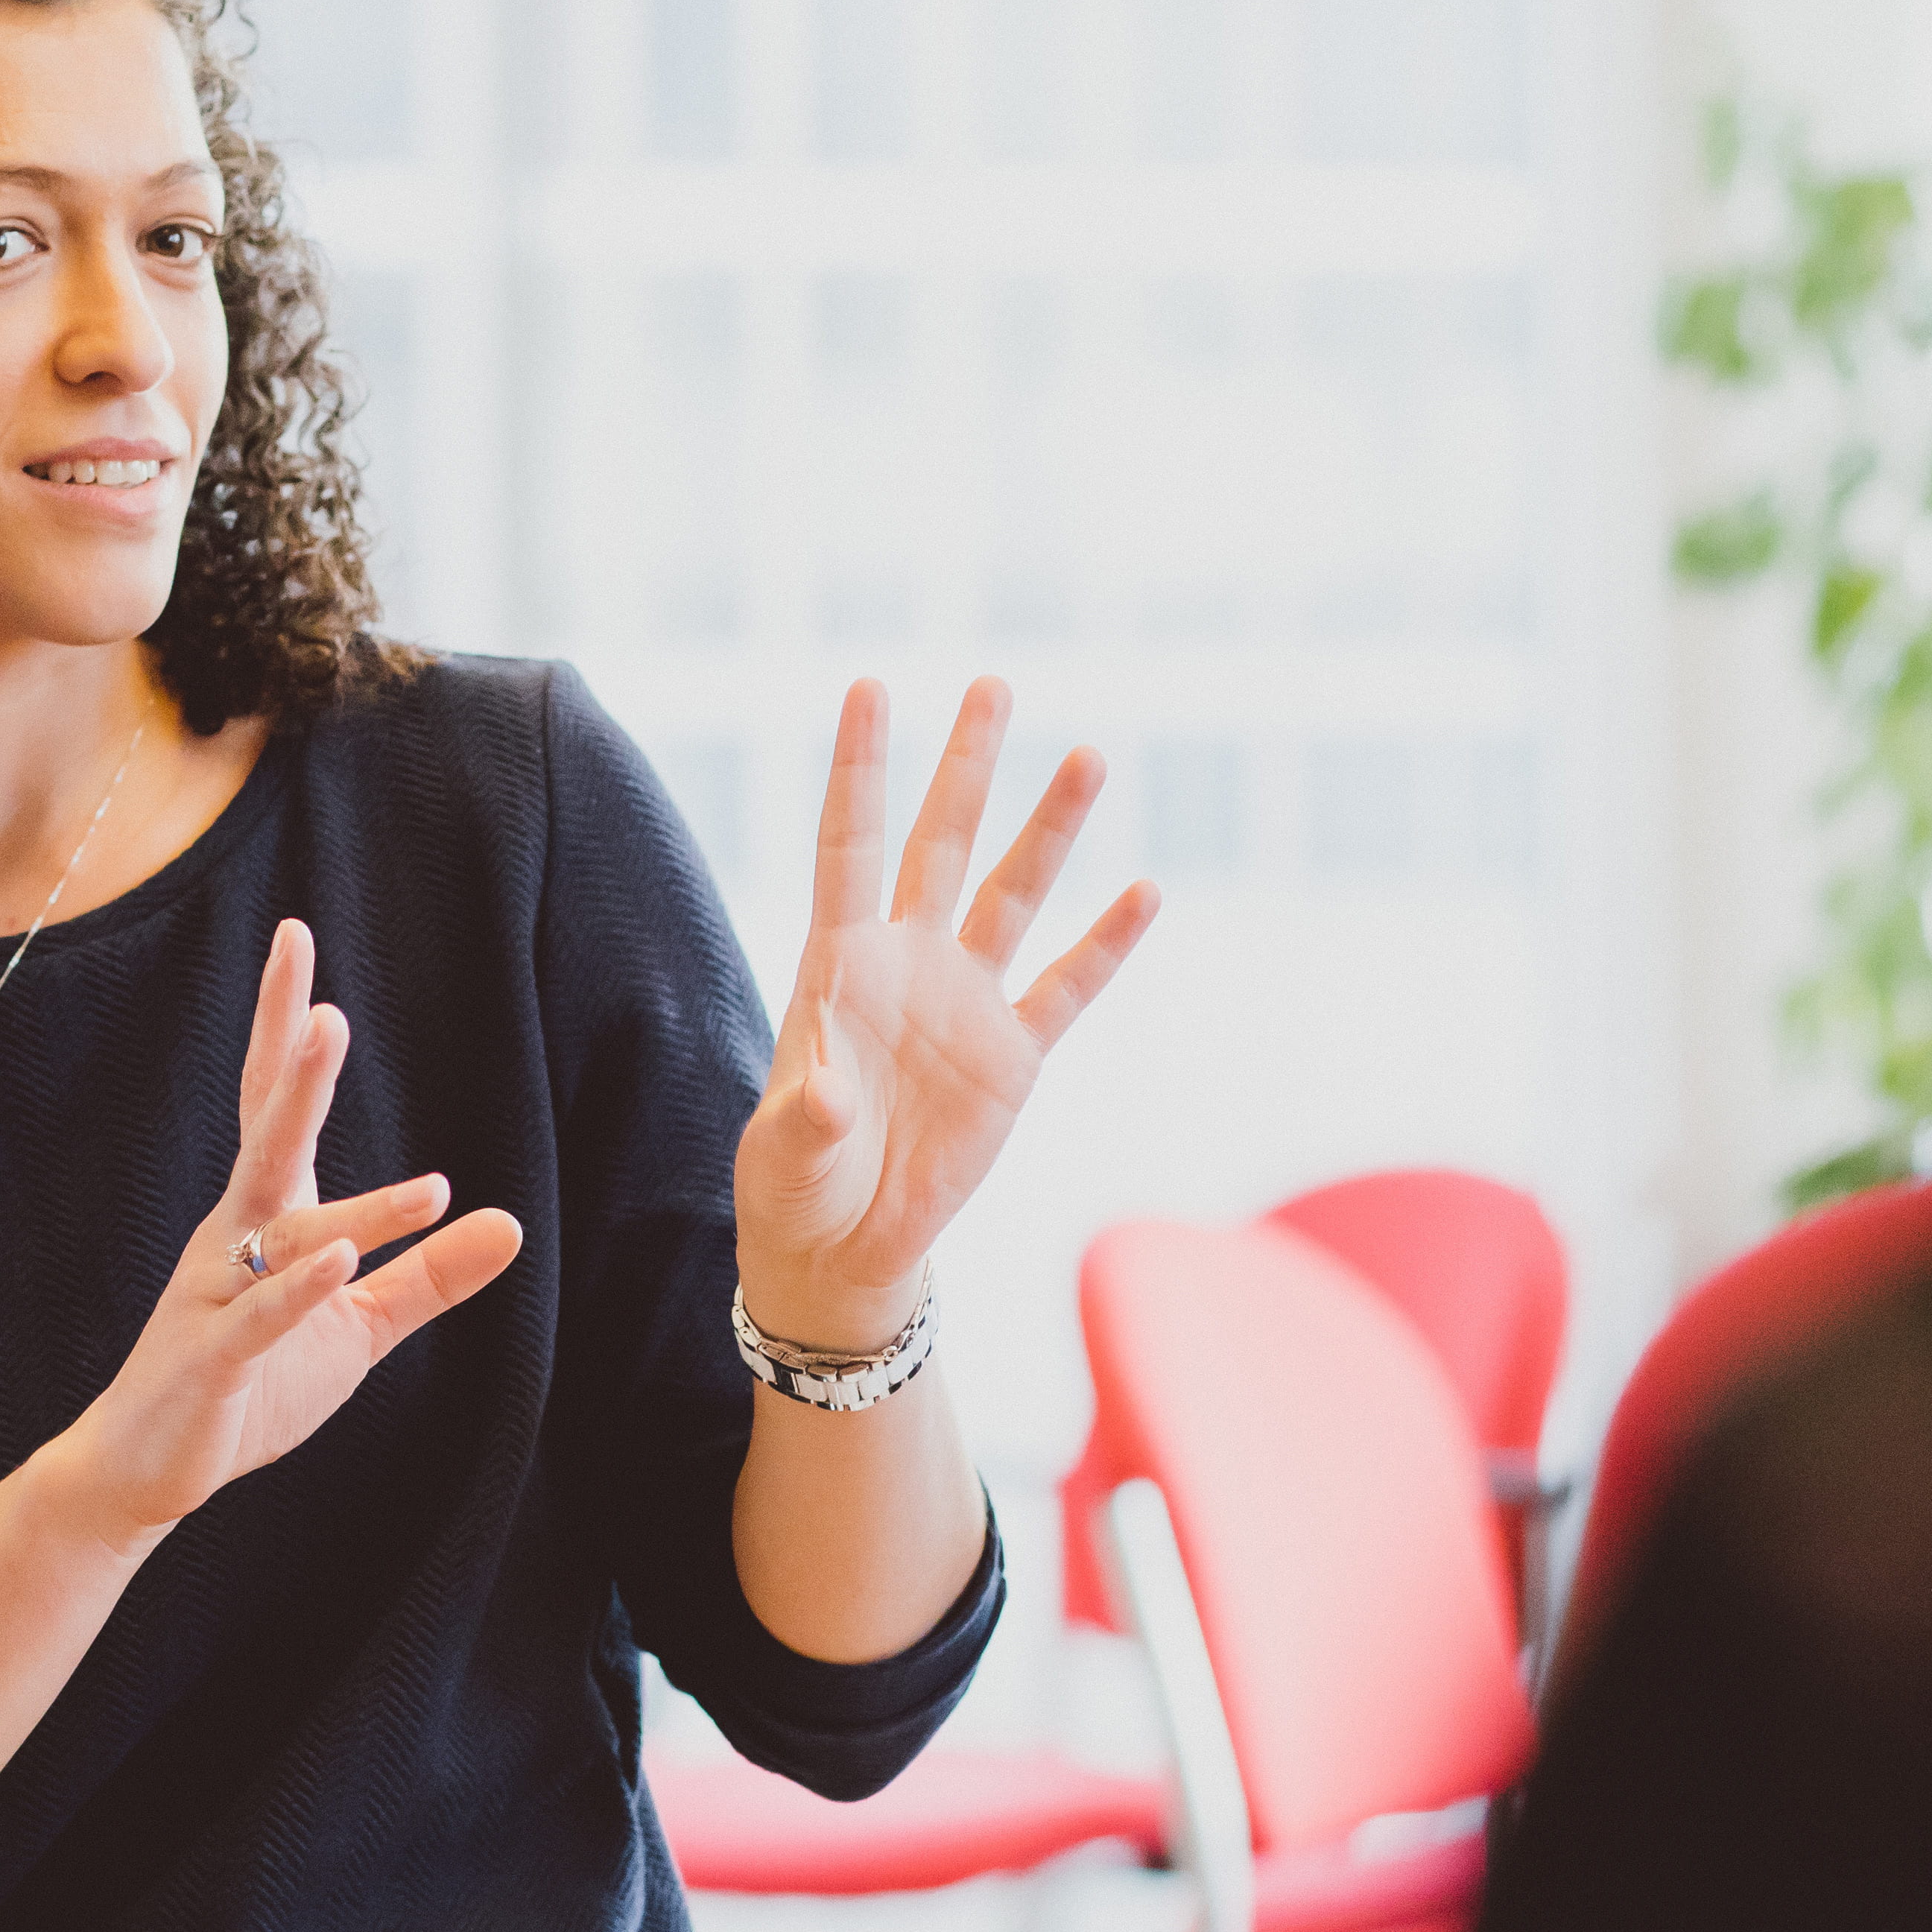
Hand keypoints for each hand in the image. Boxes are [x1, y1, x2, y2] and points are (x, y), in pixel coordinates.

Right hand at [51, 918, 523, 1546]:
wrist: (147, 1469)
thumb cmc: (249, 1385)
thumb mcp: (356, 1328)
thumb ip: (425, 1276)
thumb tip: (508, 1222)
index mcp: (267, 1219)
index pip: (277, 1108)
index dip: (286, 1025)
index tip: (295, 938)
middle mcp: (235, 1238)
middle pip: (267, 1135)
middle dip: (292, 1066)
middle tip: (322, 1000)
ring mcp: (217, 1294)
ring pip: (277, 1219)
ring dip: (316, 1152)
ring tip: (334, 1076)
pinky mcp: (214, 1359)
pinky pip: (259, 1314)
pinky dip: (298, 1284)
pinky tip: (335, 1254)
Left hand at [734, 678, 1157, 1346]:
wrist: (847, 1247)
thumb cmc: (795, 1187)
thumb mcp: (787, 1154)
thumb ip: (807, 1115)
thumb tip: (825, 1090)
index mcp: (837, 966)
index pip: (850, 845)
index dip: (861, 769)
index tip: (870, 686)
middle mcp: (906, 964)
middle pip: (940, 843)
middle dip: (966, 765)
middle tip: (992, 684)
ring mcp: (965, 1003)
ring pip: (1014, 894)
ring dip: (1049, 829)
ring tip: (1089, 755)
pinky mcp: (1013, 1056)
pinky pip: (1067, 986)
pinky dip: (1106, 942)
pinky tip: (1144, 889)